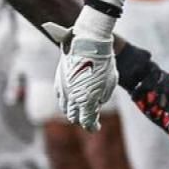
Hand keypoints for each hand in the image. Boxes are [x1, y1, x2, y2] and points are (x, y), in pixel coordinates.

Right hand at [53, 13, 117, 130]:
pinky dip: (66, 101)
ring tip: (80, 110)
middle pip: (74, 117)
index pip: (87, 122)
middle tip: (89, 119)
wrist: (88, 41)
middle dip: (82, 120)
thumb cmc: (103, 62)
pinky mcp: (59, 80)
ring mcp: (63, 89)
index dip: (92, 127)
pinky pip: (60, 97)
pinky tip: (71, 98)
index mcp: (86, 101)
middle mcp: (72, 98)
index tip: (96, 127)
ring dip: (73, 111)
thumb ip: (102, 97)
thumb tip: (95, 103)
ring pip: (65, 108)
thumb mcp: (109, 83)